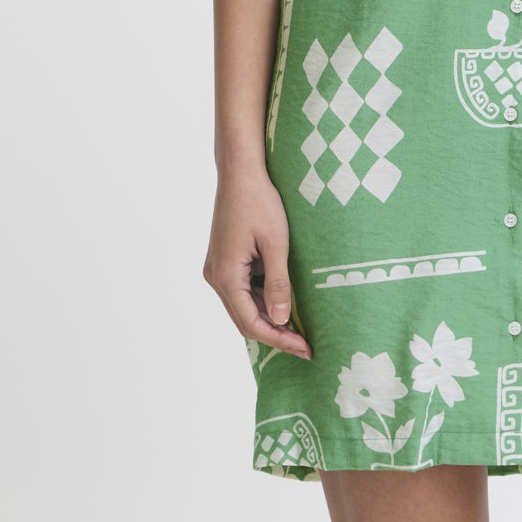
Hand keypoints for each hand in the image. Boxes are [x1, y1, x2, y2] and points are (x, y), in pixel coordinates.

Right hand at [203, 167, 312, 359]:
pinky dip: (262, 300)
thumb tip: (281, 318)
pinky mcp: (224, 260)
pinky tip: (284, 302)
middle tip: (305, 345)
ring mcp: (217, 269)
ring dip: (268, 317)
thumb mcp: (276, 243)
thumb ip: (278, 283)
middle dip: (275, 333)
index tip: (304, 348)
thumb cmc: (259, 202)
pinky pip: (242, 290)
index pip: (251, 323)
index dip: (279, 339)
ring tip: (300, 328)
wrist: (240, 172)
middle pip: (244, 319)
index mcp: (225, 275)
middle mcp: (215, 276)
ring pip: (243, 306)